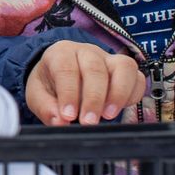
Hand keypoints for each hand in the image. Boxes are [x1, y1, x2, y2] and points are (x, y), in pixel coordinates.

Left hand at [25, 40, 142, 125]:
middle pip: (95, 69)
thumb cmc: (50, 82)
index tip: (68, 115)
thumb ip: (45, 107)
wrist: (61, 74)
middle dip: (93, 99)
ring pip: (123, 68)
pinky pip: (137, 78)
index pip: (66, 68)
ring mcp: (109, 59)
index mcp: (61, 53)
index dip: (69, 93)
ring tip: (108, 116)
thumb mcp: (37, 93)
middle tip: (88, 122)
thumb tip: (59, 121)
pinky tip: (119, 111)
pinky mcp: (125, 70)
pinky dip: (132, 95)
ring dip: (118, 94)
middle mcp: (87, 52)